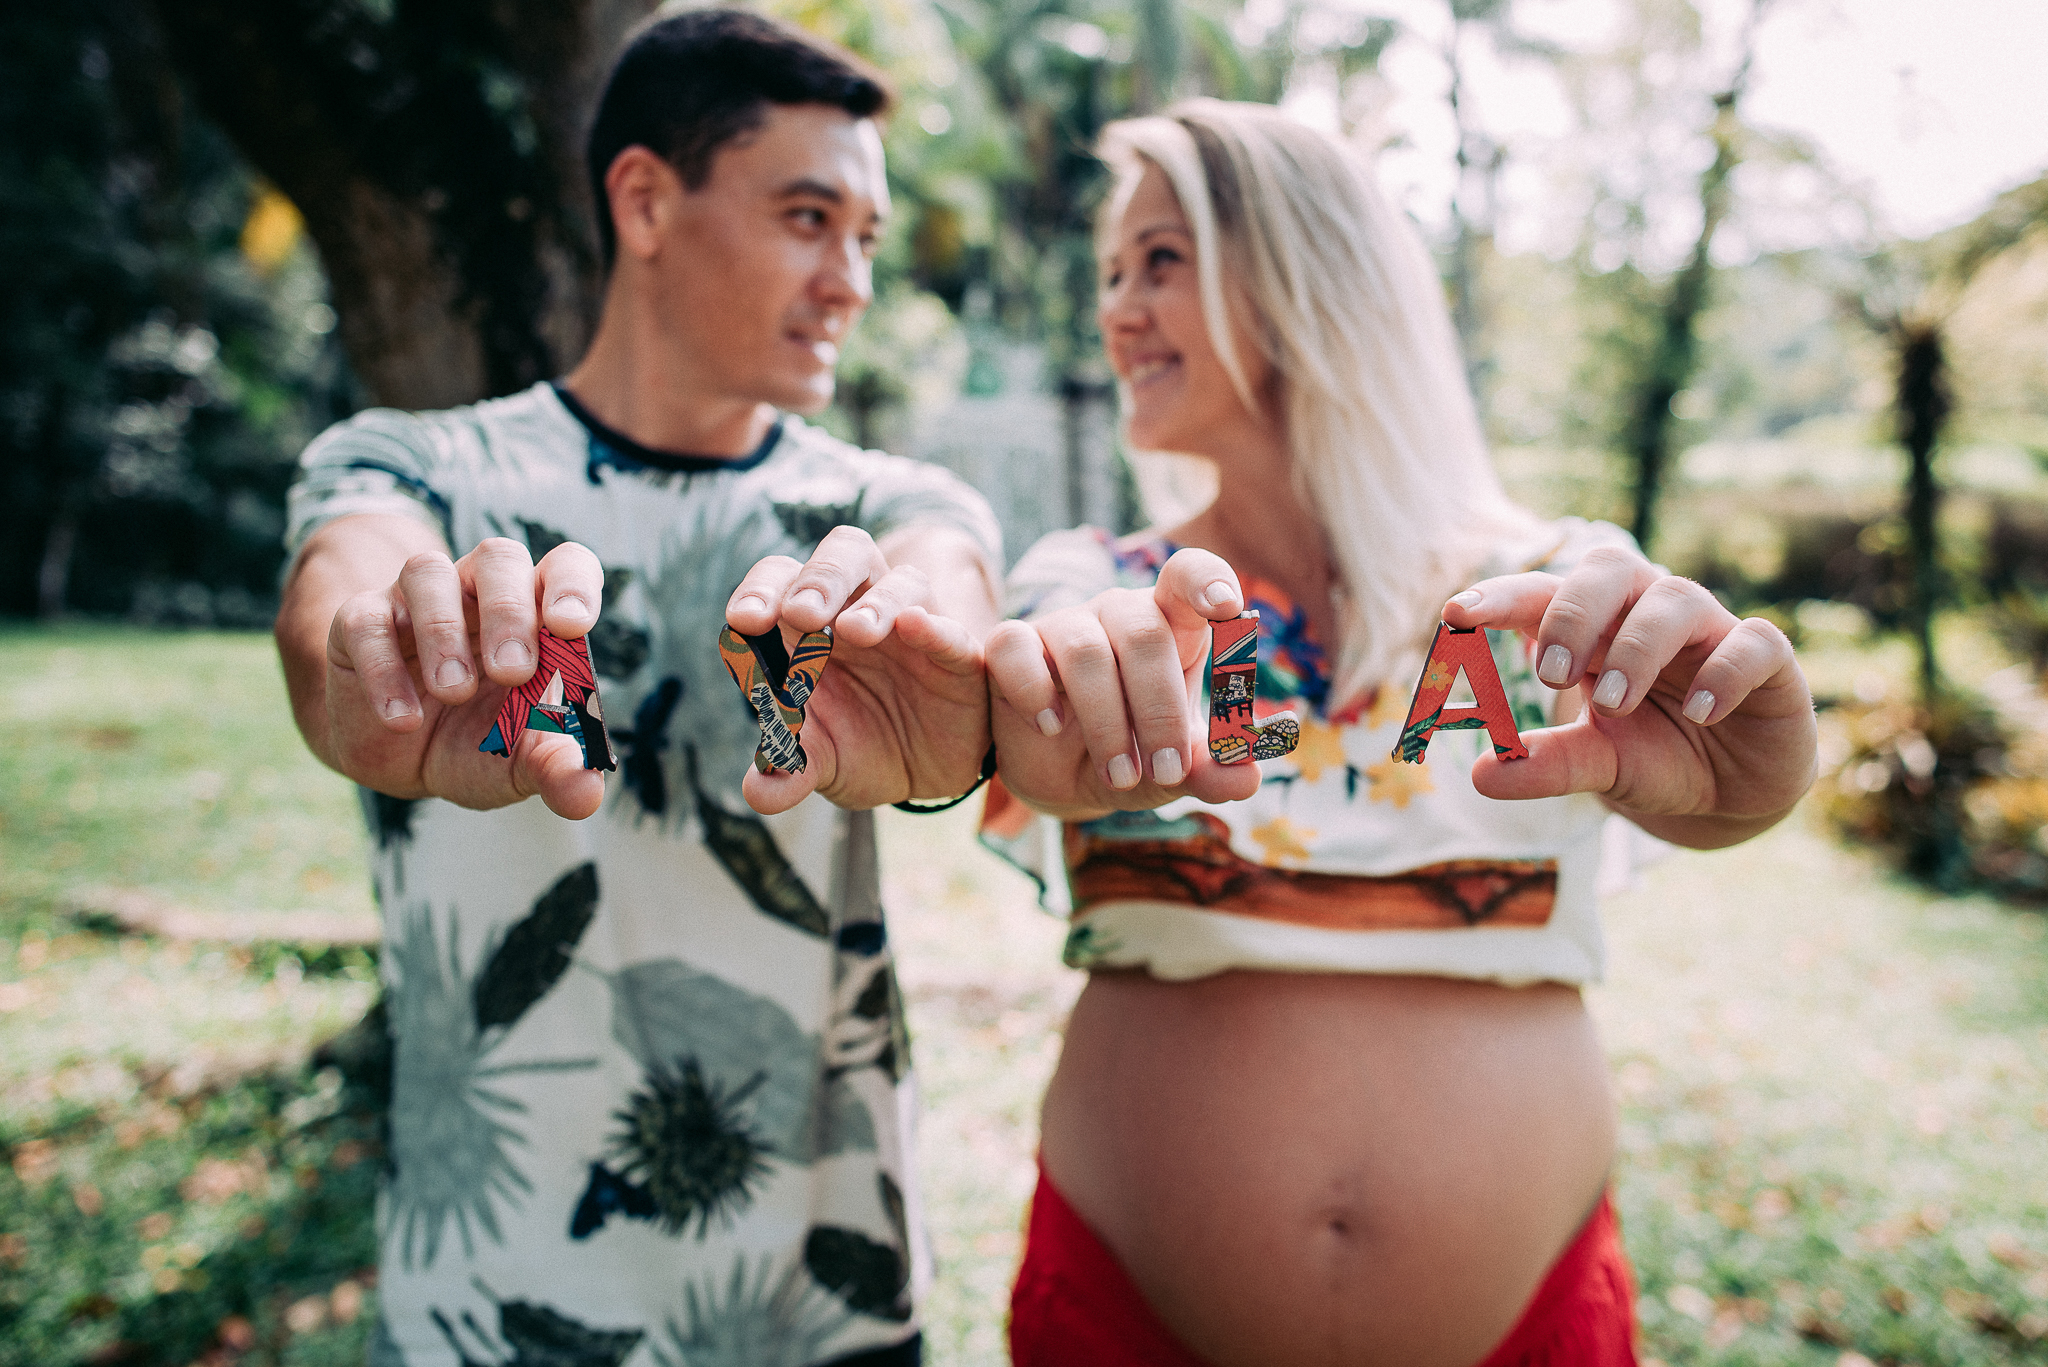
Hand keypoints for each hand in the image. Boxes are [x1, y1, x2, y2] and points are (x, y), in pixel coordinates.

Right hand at [318, 534, 605, 817]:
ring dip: (443, 631)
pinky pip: (367, 623)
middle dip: (508, 612)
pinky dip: (385, 671)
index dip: (572, 583)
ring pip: (427, 571)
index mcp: (535, 613)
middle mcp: (478, 593)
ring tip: (455, 692)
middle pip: (498, 559)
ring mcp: (416, 601)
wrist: (402, 761)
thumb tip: (586, 794)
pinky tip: (405, 720)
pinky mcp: (362, 622)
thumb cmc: (479, 744)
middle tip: (513, 673)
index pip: (565, 566)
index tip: (571, 625)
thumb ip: (555, 769)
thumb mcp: (518, 764)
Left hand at [725, 526, 989, 813]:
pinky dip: (933, 627)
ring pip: (902, 581)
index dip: (759, 591)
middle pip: (842, 556)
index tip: (744, 621)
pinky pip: (950, 629)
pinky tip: (914, 627)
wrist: (924, 773)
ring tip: (855, 630)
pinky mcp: (958, 656)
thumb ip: (787, 770)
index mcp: (810, 626)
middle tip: (799, 613)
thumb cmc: (858, 745)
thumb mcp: (820, 763)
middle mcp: (859, 611)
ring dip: (876, 602)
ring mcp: (912, 627)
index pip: (780, 582)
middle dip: (818, 578)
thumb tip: (759, 792)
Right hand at [985, 547, 1262, 818]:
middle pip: (1144, 633)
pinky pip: (1015, 648)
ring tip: (1119, 776)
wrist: (1059, 779)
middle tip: (1168, 770)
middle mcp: (1117, 615)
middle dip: (1160, 709)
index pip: (1187, 578)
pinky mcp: (1011, 646)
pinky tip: (1050, 728)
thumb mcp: (1174, 772)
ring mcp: (1062, 626)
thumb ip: (1211, 770)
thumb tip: (1249, 775)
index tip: (1228, 607)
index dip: (1207, 581)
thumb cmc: (1131, 756)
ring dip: (1107, 722)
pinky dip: (1034, 692)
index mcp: (1170, 626)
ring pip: (1086, 652)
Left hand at [1443, 547, 1816, 846]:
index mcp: (1594, 629)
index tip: (1455, 614)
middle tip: (1548, 675)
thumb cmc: (1654, 758)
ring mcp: (1709, 630)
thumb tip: (1482, 776)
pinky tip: (1703, 712)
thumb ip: (1545, 764)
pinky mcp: (1767, 659)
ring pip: (1673, 599)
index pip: (1542, 593)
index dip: (1499, 596)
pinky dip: (1723, 671)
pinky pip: (1752, 641)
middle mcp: (1647, 614)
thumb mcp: (1597, 766)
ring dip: (1636, 648)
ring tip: (1615, 703)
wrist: (1732, 793)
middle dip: (1572, 615)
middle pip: (1608, 569)